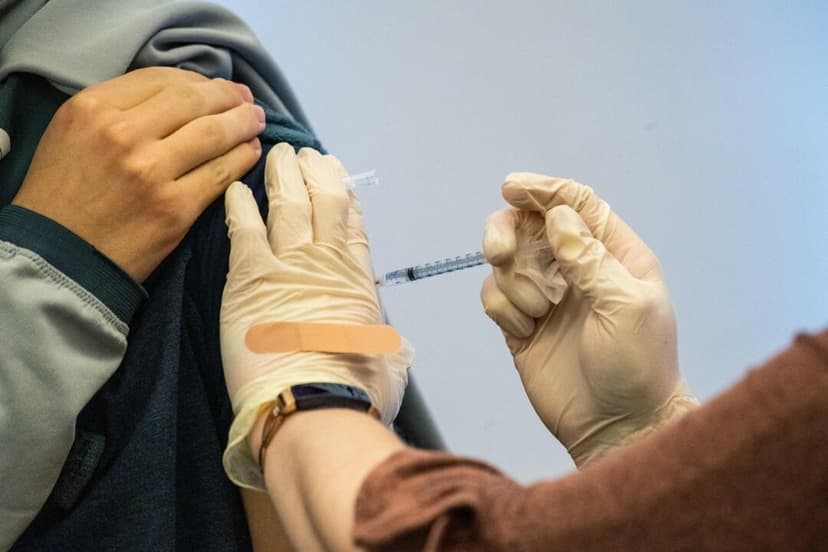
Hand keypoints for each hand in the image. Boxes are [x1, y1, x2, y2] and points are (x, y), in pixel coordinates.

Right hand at [12, 67, 263, 280]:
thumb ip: (118, 108)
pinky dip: (243, 158)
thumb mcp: (74, 133)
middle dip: (228, 96)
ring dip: (244, 123)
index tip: (215, 87)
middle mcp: (123, 134)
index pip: (161, 79)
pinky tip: (251, 151)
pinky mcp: (175, 208)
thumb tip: (180, 94)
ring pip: (215, 133)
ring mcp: (152, 172)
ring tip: (255, 120)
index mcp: (94, 109)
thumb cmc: (63, 196)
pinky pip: (222, 173)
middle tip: (246, 100)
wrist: (58, 258)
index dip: (198, 80)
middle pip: (194, 101)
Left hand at [220, 144, 410, 487]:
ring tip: (275, 154)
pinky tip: (235, 188)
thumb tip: (385, 346)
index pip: (352, 223)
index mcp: (359, 279)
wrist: (313, 405)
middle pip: (322, 201)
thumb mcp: (387, 362)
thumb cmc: (356, 392)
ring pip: (287, 204)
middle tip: (302, 153)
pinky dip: (240, 205)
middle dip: (313, 172)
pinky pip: (245, 228)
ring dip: (282, 175)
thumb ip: (384, 343)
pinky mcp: (250, 277)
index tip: (335, 173)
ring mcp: (288, 265)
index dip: (343, 193)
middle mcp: (327, 261)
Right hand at [481, 173, 696, 466]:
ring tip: (537, 312)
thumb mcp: (626, 307)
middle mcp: (575, 269)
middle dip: (509, 231)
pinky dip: (502, 307)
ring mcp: (546, 296)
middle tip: (502, 252)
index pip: (575, 205)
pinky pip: (495, 295)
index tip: (512, 188)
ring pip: (507, 261)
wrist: (618, 427)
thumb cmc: (639, 366)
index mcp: (612, 255)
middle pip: (530, 225)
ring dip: (513, 281)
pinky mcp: (520, 324)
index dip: (543, 190)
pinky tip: (524, 329)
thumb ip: (590, 259)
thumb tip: (558, 216)